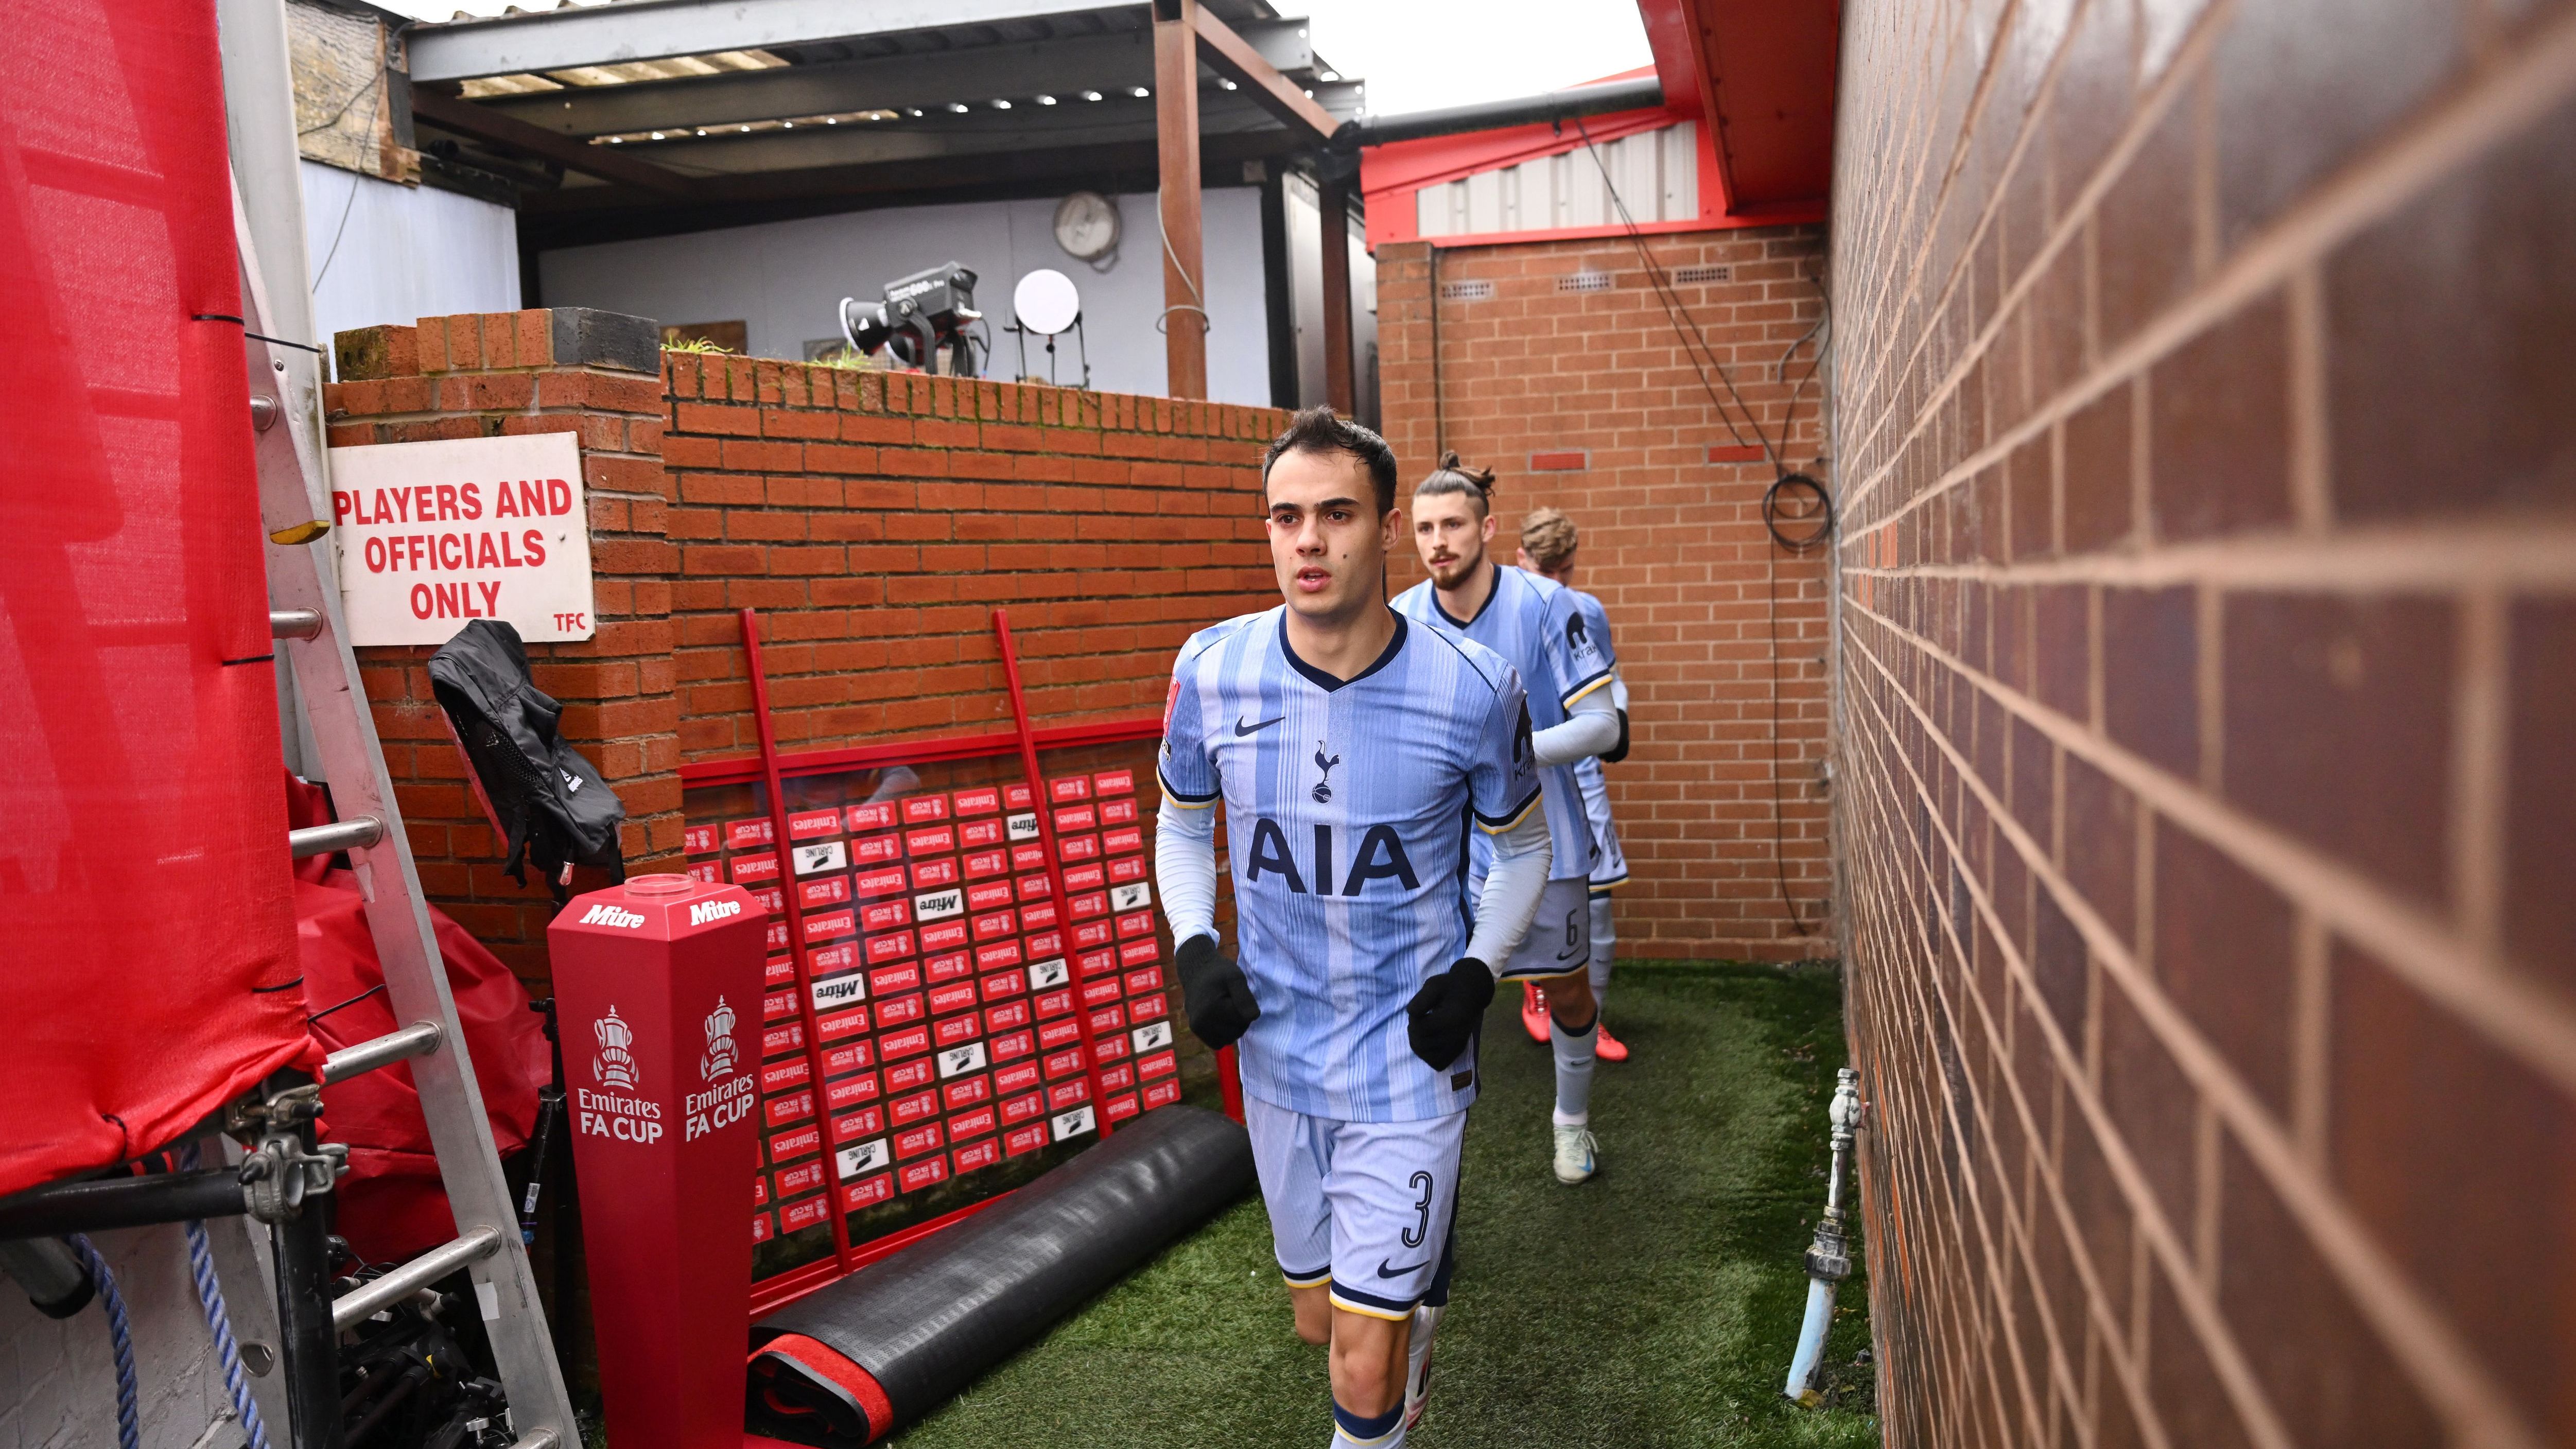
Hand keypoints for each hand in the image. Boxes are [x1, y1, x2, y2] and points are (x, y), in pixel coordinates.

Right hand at [1175, 933, 1259, 1048]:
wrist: (1196, 970)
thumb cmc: (1219, 972)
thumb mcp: (1236, 977)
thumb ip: (1245, 997)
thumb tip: (1253, 1017)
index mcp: (1212, 1008)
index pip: (1245, 1020)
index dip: (1246, 1008)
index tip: (1238, 995)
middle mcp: (1202, 1021)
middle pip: (1237, 1032)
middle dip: (1240, 1020)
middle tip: (1233, 1002)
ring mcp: (1197, 1027)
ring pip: (1229, 1039)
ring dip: (1233, 1028)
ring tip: (1227, 1010)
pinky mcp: (1196, 1030)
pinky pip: (1217, 1043)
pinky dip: (1223, 1034)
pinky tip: (1221, 1019)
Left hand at [1406, 958, 1494, 1068]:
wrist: (1471, 993)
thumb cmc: (1449, 988)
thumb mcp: (1433, 985)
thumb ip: (1420, 999)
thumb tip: (1411, 1014)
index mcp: (1452, 1019)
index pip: (1420, 1029)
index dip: (1413, 1019)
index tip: (1418, 1010)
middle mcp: (1457, 1036)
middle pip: (1420, 1044)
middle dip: (1413, 1031)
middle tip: (1419, 1018)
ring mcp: (1458, 1045)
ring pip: (1426, 1056)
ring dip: (1417, 1044)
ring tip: (1422, 1029)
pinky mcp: (1458, 1051)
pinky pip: (1437, 1063)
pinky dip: (1428, 1055)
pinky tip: (1428, 1042)